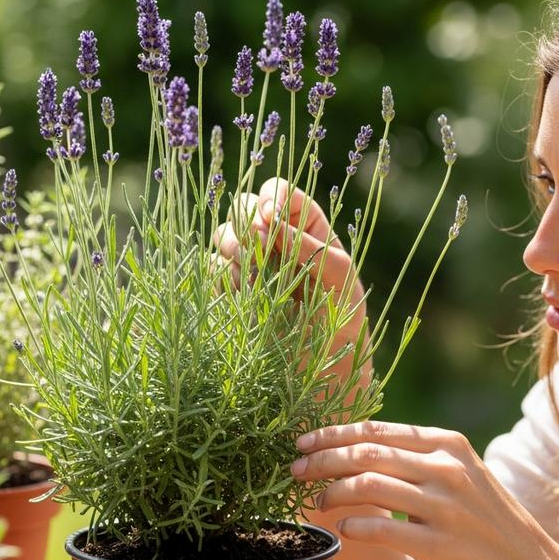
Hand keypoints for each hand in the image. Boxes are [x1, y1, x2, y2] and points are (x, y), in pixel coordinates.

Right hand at [212, 177, 370, 401]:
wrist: (326, 367)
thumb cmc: (345, 318)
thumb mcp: (340, 278)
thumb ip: (310, 247)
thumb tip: (272, 221)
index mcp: (306, 227)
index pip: (280, 192)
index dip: (270, 197)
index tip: (270, 217)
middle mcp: (275, 240)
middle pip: (243, 206)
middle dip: (243, 221)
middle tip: (254, 245)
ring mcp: (251, 264)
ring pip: (223, 236)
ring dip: (231, 248)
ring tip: (252, 276)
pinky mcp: (232, 291)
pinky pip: (213, 271)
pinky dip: (222, 276)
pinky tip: (243, 296)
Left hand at [290, 420, 558, 559]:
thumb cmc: (486, 519)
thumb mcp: (462, 473)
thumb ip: (418, 458)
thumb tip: (360, 448)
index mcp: (448, 444)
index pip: (376, 430)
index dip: (333, 434)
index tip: (303, 442)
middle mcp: (445, 469)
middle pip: (365, 454)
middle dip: (321, 460)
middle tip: (294, 470)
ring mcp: (443, 507)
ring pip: (367, 487)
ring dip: (330, 493)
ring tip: (315, 502)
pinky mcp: (438, 545)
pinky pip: (380, 530)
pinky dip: (353, 526)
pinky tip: (342, 529)